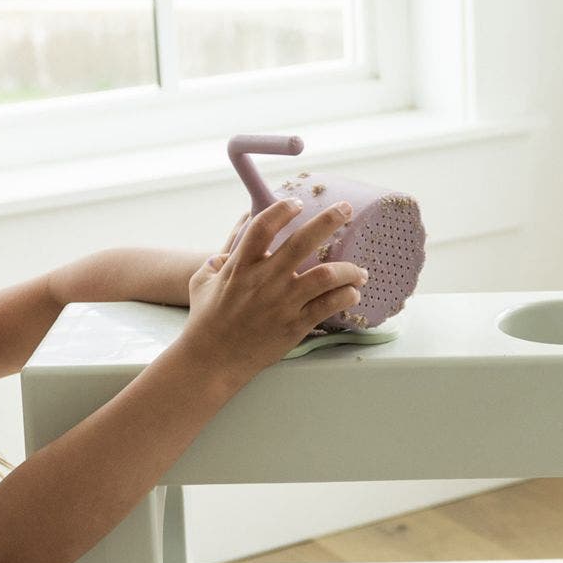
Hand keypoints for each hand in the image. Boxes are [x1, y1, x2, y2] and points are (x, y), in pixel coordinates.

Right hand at [182, 200, 366, 379]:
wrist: (213, 360)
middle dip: (329, 220)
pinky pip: (329, 306)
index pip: (263, 226)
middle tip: (346, 210)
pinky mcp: (295, 325)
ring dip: (348, 269)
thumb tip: (233, 243)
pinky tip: (352, 293)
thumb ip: (218, 259)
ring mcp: (282, 303)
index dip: (282, 209)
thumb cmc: (206, 320)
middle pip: (303, 241)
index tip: (297, 202)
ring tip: (359, 270)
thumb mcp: (202, 282)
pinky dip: (346, 296)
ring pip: (325, 275)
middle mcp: (265, 281)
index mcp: (241, 266)